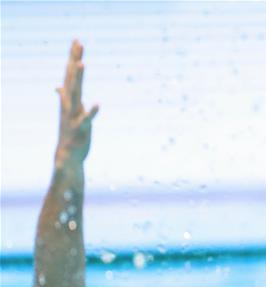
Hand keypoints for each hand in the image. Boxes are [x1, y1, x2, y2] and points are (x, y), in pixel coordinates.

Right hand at [54, 41, 98, 170]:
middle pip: (72, 78)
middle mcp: (69, 104)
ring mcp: (73, 115)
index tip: (77, 41)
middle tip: (78, 42)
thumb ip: (65, 98)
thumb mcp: (68, 112)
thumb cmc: (70, 133)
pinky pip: (85, 119)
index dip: (74, 58)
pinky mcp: (81, 129)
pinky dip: (90, 112)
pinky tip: (97, 103)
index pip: (71, 74)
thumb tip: (58, 87)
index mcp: (69, 100)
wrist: (67, 156)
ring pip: (76, 94)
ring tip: (82, 63)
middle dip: (75, 59)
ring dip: (79, 79)